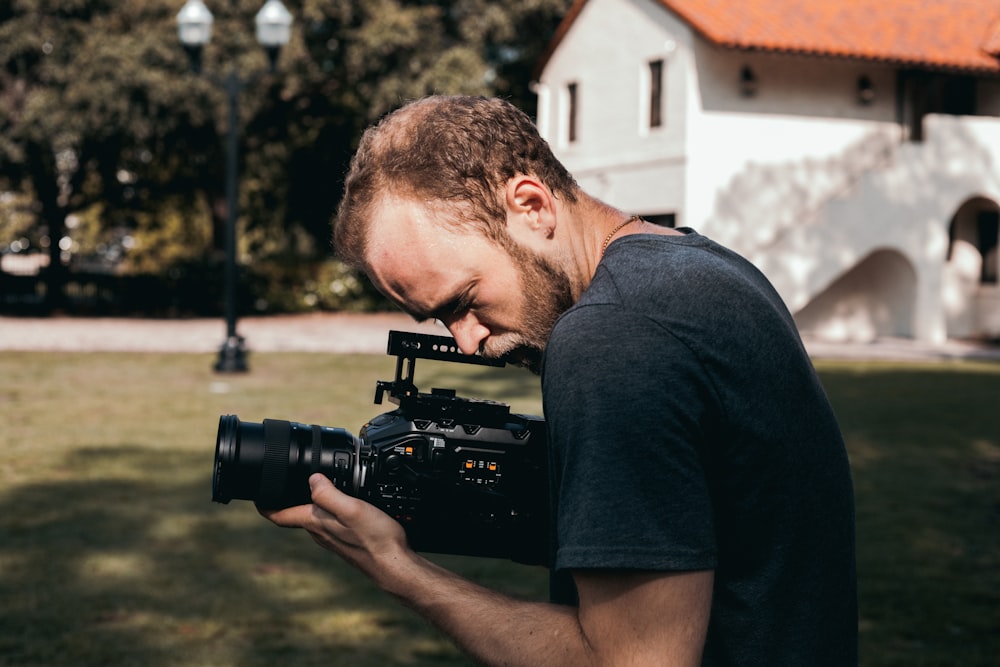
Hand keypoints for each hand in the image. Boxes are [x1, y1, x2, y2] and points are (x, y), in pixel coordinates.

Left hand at [260, 473, 410, 579]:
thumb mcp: (352, 509)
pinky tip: (342, 502)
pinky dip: (328, 509)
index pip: (279, 515)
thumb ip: (329, 494)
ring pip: (313, 517)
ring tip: (312, 486)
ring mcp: (332, 538)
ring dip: (309, 503)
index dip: (264, 503)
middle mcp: (320, 532)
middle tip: (286, 479)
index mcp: (316, 522)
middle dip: (289, 498)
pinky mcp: (346, 540)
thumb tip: (311, 479)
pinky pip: (329, 521)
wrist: (395, 565)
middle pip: (295, 514)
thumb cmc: (376, 539)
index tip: (257, 491)